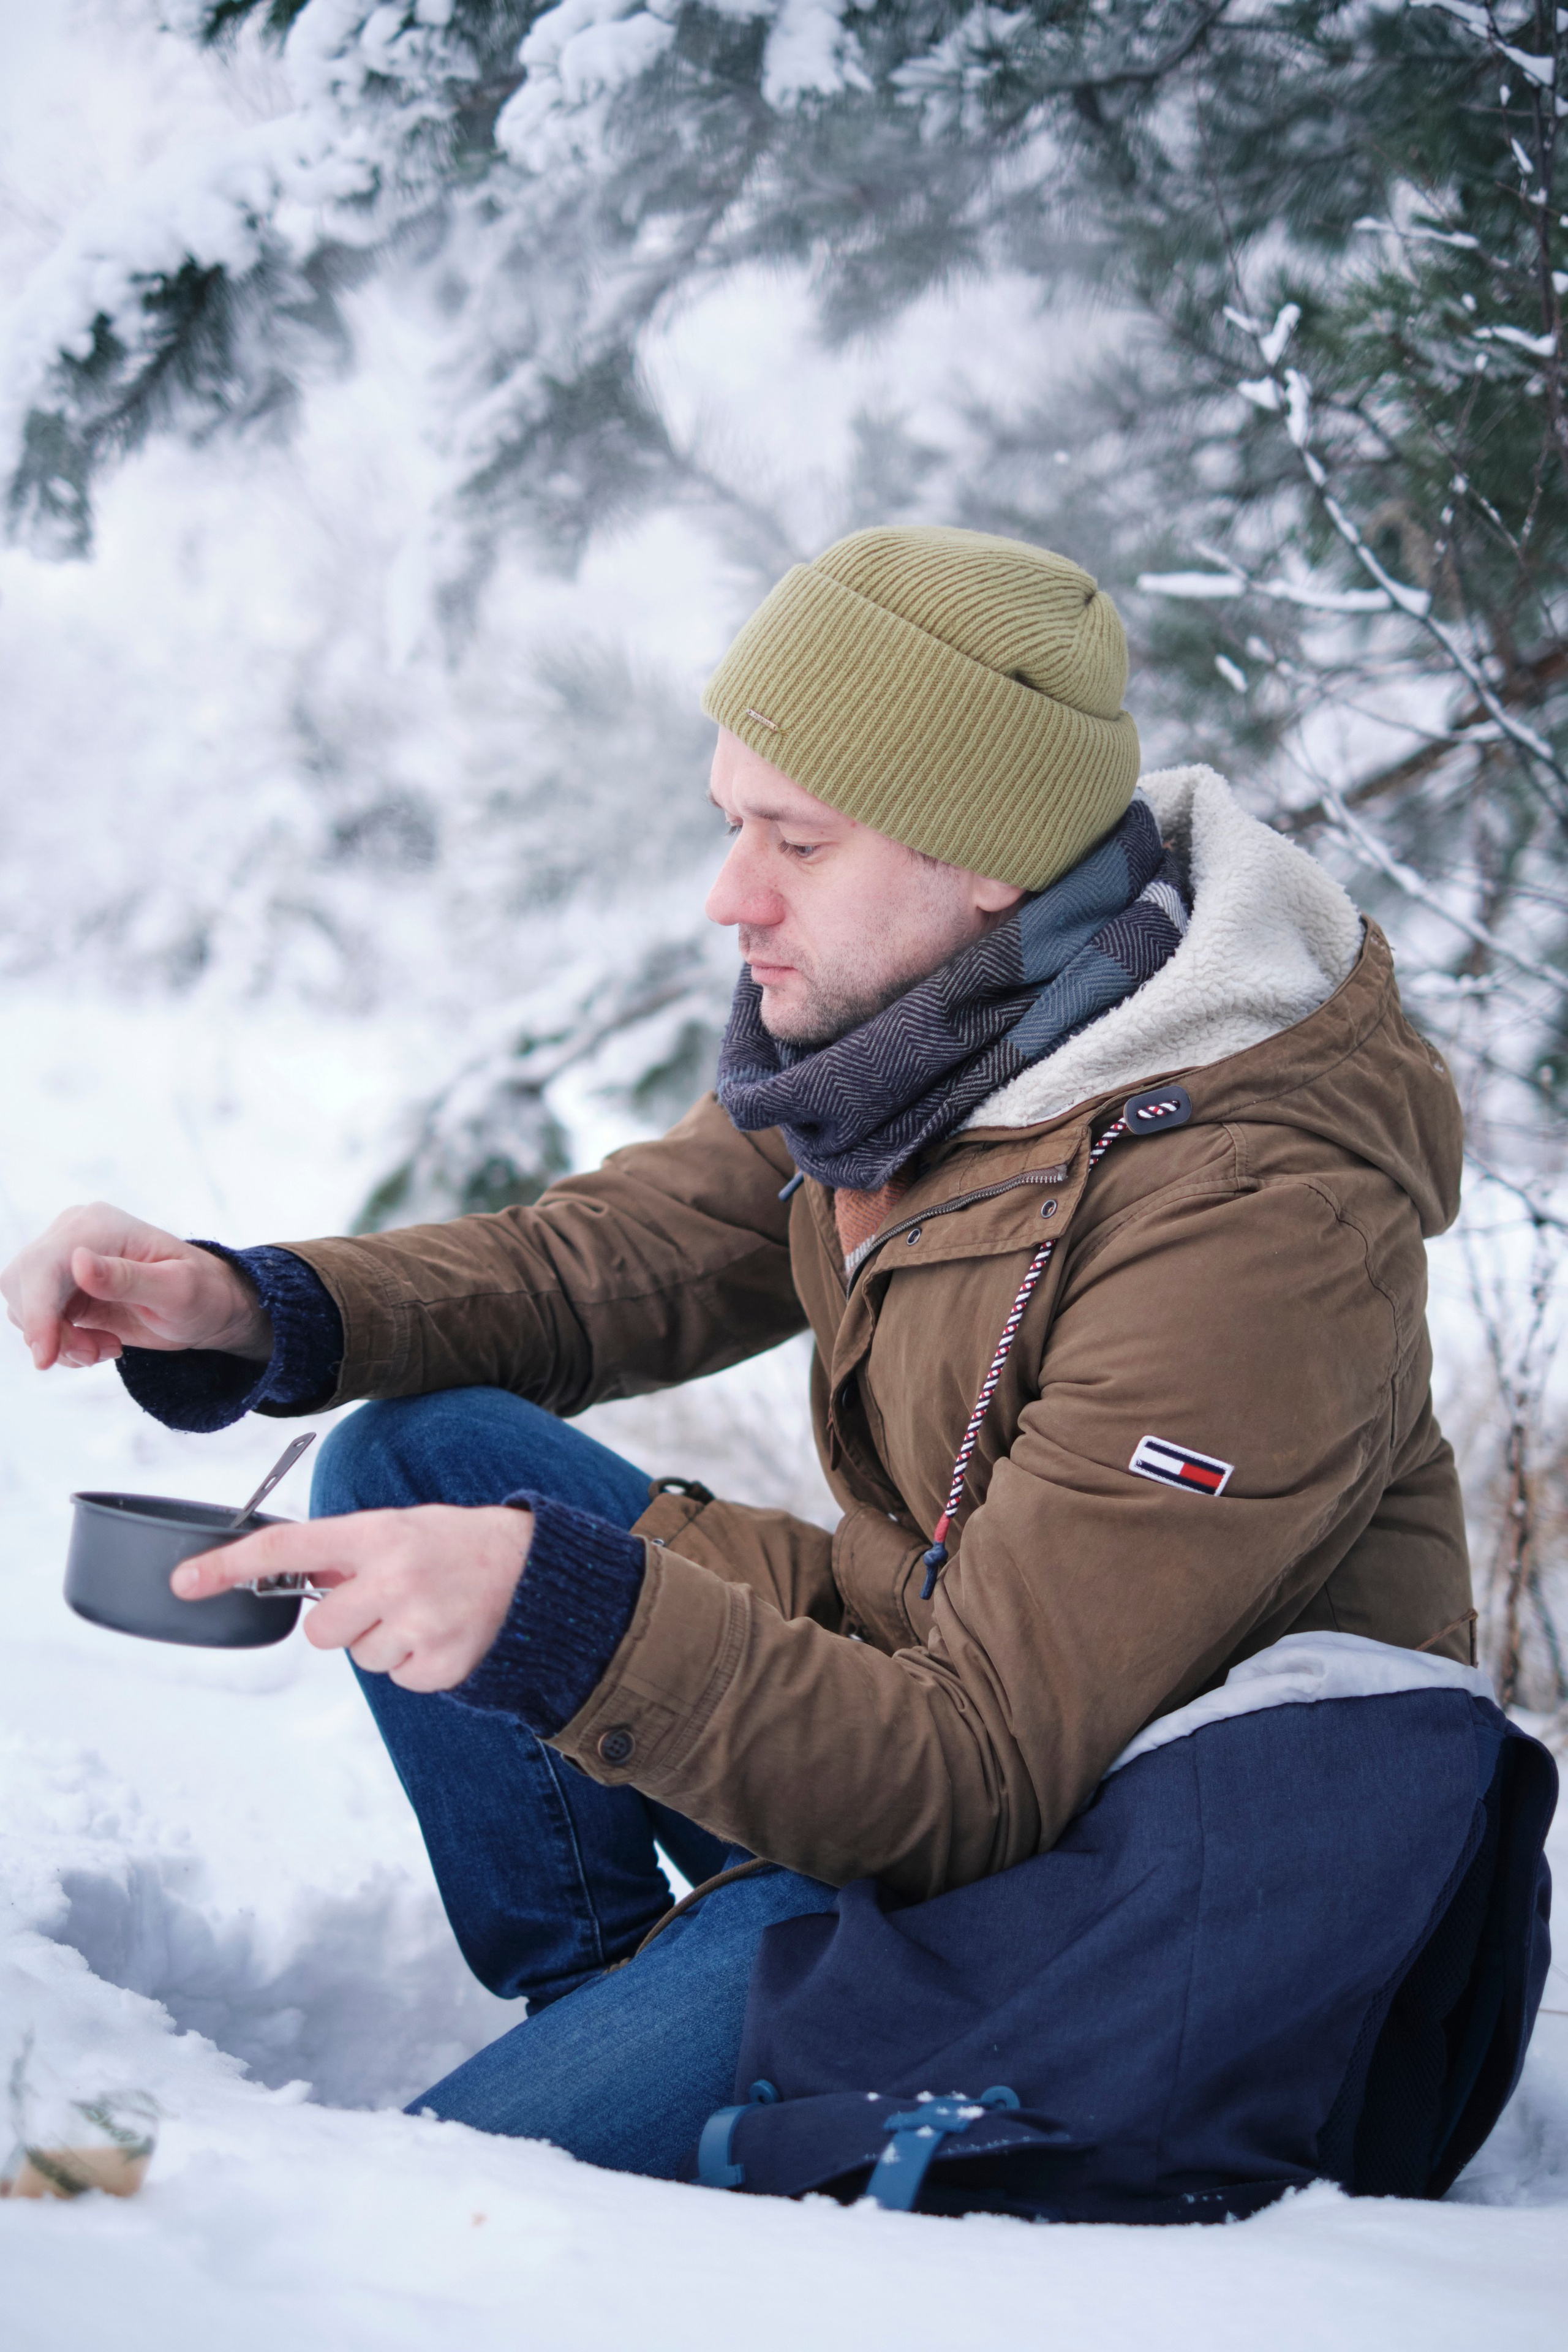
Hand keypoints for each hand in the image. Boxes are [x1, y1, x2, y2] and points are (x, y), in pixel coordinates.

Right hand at [1, 1203, 271, 1369]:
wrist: (209, 1306)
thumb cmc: (203, 1294)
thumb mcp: (175, 1290)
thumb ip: (126, 1278)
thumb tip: (78, 1261)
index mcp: (98, 1225)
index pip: (44, 1266)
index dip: (37, 1312)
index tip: (45, 1358)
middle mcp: (73, 1235)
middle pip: (23, 1286)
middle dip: (50, 1332)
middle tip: (97, 1355)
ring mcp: (64, 1260)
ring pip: (25, 1307)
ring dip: (58, 1341)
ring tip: (107, 1349)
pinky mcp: (62, 1287)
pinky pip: (38, 1320)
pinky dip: (61, 1343)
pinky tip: (101, 1345)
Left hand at [172, 1504, 533, 1690]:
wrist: (538, 1572)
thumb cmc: (460, 1545)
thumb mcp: (403, 1528)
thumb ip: (349, 1550)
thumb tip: (298, 1572)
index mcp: (378, 1534)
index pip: (288, 1547)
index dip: (229, 1565)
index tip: (185, 1580)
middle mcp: (393, 1579)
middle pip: (320, 1630)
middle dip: (345, 1622)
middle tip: (387, 1602)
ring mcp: (416, 1626)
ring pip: (359, 1658)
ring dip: (385, 1643)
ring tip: (427, 1613)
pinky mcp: (437, 1666)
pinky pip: (398, 1679)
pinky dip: (416, 1664)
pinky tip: (444, 1634)